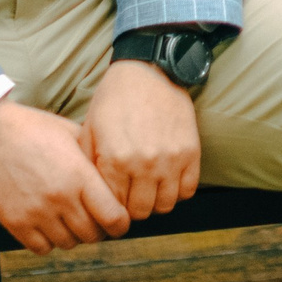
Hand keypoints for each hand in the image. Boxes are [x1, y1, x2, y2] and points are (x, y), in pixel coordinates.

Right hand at [0, 97, 129, 253]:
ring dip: (73, 235)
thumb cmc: (32, 128)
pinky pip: (42, 249)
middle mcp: (60, 198)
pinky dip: (49, 241)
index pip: (113, 217)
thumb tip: (116, 176)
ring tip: (69, 218)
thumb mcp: (72, 134)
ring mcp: (36, 213)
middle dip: (99, 230)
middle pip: (93, 235)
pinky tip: (48, 224)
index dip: (120, 224)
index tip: (119, 221)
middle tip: (94, 219)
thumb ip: (95, 158)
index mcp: (79, 175)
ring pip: (68, 244)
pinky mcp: (14, 223)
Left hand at [82, 58, 203, 220]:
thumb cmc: (115, 99)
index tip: (113, 201)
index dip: (111, 208)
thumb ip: (90, 166)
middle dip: (133, 208)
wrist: (148, 69)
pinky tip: (168, 178)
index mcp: (115, 160)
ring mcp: (170, 159)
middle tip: (131, 195)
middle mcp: (144, 164)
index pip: (114, 208)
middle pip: (140, 212)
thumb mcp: (90, 130)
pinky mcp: (190, 151)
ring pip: (165, 205)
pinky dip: (178, 190)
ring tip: (150, 188)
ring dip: (156, 201)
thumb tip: (91, 196)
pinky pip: (188, 190)